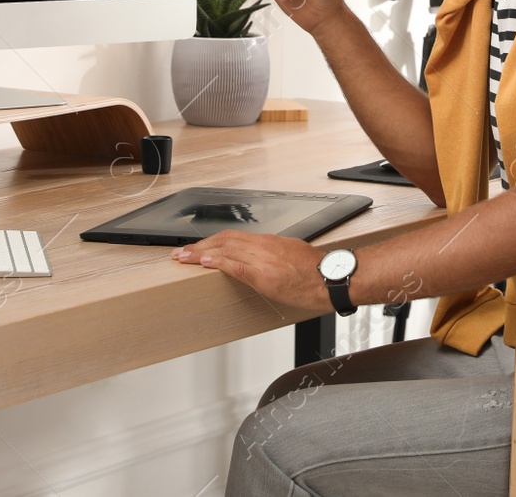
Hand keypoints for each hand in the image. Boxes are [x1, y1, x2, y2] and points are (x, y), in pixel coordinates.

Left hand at [171, 231, 331, 312]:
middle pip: (224, 240)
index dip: (211, 242)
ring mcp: (263, 260)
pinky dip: (218, 263)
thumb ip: (271, 254)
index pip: (232, 237)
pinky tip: (204, 264)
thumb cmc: (316, 270)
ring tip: (184, 258)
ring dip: (201, 254)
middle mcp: (263, 246)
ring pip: (225, 250)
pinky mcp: (264, 276)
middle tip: (181, 253)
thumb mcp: (291, 253)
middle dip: (200, 247)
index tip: (197, 248)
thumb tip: (257, 258)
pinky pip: (236, 266)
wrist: (333, 278)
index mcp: (268, 241)